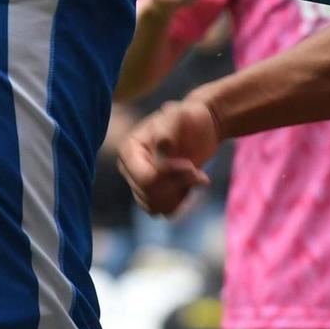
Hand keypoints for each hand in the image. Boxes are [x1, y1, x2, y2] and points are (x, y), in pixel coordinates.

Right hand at [119, 98, 222, 215]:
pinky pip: (163, 211)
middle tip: (196, 171)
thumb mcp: (177, 117)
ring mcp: (138, 183)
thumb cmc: (188, 117)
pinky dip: (180, 202)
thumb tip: (160, 155)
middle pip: (151, 195)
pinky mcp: (151, 194)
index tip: (190, 165)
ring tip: (194, 177)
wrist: (200, 127)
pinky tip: (189, 186)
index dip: (171, 176)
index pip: (146, 179)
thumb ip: (166, 134)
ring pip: (156, 207)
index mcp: (129, 149)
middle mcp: (129, 169)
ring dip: (180, 194)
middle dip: (178, 185)